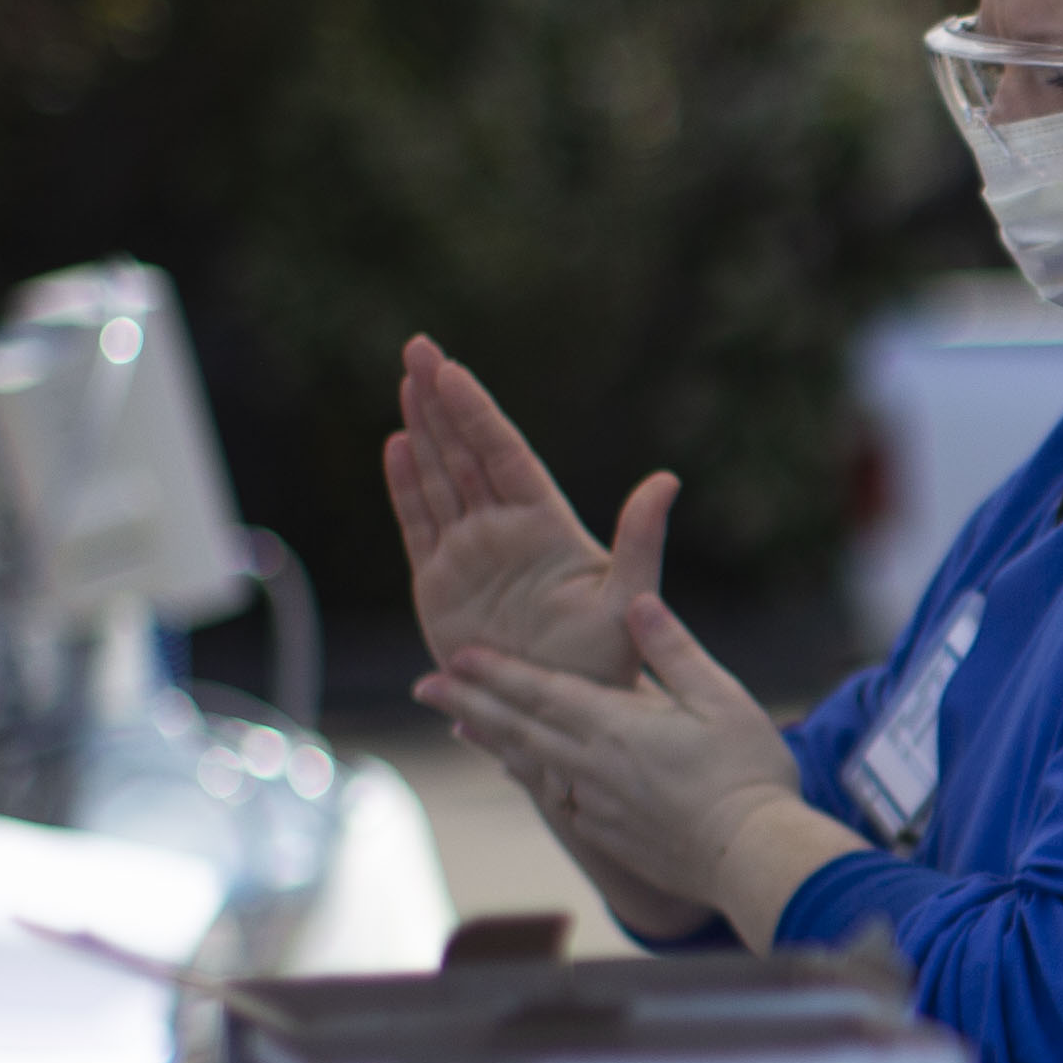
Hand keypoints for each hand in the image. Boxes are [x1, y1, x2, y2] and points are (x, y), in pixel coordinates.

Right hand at [385, 334, 674, 688]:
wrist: (567, 714)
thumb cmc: (606, 661)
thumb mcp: (628, 598)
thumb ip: (641, 539)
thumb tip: (666, 480)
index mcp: (546, 525)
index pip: (504, 454)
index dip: (477, 412)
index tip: (451, 369)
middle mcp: (505, 530)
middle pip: (466, 453)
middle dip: (442, 402)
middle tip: (417, 348)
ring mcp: (471, 553)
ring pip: (440, 479)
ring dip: (422, 432)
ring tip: (405, 383)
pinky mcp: (441, 583)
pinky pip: (419, 524)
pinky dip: (405, 487)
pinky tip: (396, 446)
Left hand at [417, 597, 860, 946]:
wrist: (754, 858)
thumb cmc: (748, 774)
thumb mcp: (721, 698)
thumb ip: (674, 650)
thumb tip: (637, 601)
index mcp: (614, 726)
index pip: (539, 691)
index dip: (494, 671)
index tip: (454, 656)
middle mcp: (592, 765)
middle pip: (517, 729)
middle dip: (467, 704)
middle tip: (423, 687)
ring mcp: (598, 805)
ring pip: (530, 766)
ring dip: (492, 743)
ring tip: (462, 729)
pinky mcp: (611, 835)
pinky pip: (558, 800)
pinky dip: (531, 780)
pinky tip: (526, 776)